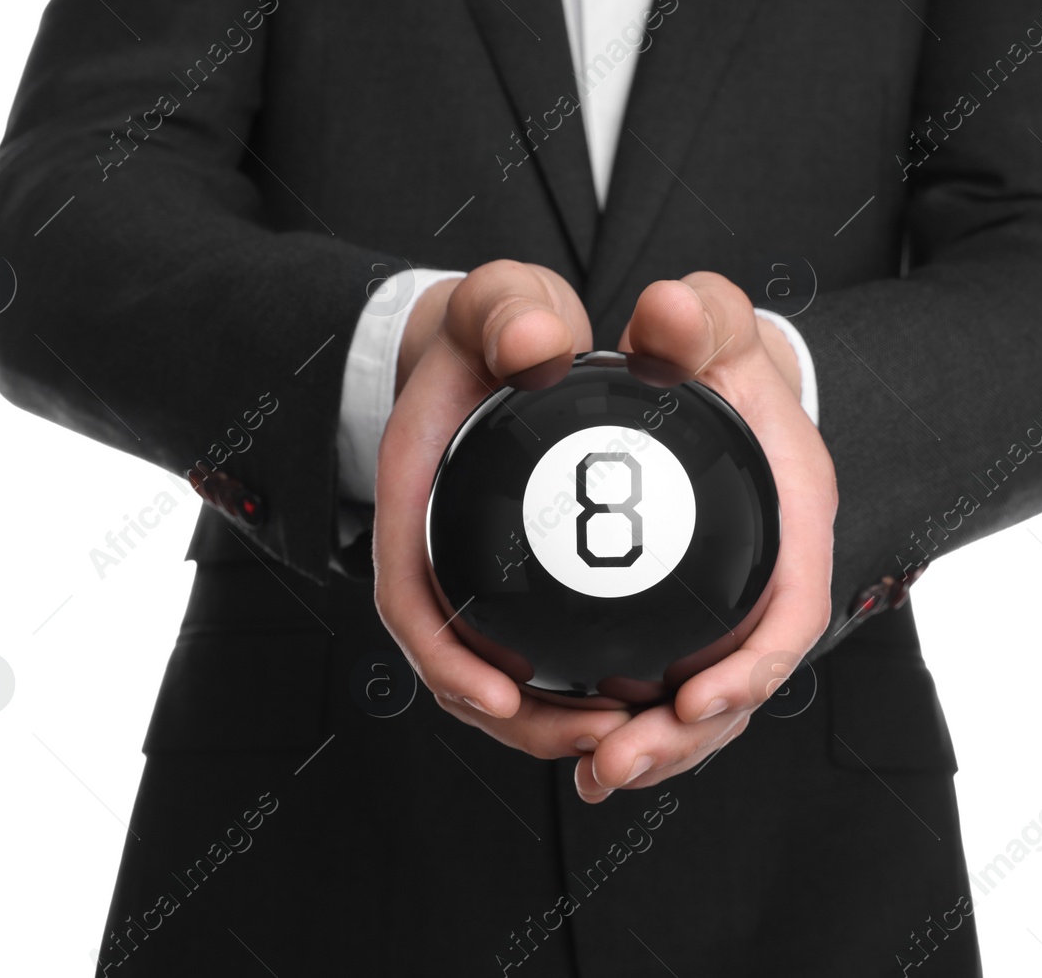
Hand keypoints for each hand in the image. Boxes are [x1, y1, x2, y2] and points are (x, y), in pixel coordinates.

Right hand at [374, 261, 634, 757]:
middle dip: (516, 721)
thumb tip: (536, 343)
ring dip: (550, 723)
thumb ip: (511, 311)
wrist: (497, 339)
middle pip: (453, 663)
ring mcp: (472, 573)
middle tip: (599, 740)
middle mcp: (435, 547)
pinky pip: (531, 656)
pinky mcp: (510, 585)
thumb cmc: (494, 325)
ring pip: (494, 677)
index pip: (408, 593)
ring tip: (624, 740)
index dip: (445, 657)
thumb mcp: (500, 300)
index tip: (499, 697)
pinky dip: (570, 691)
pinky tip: (633, 702)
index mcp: (417, 493)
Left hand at [574, 272, 836, 801]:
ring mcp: (725, 601)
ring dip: (653, 750)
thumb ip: (697, 314)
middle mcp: (766, 571)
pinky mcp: (685, 615)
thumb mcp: (710, 318)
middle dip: (686, 737)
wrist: (695, 366)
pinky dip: (627, 725)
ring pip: (702, 702)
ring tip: (590, 773)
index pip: (792, 609)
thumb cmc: (711, 347)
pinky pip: (666, 686)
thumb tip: (666, 310)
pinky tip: (574, 746)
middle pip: (743, 682)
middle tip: (611, 762)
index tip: (694, 701)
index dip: (752, 668)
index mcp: (792, 512)